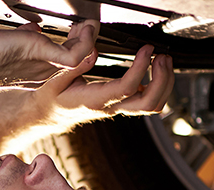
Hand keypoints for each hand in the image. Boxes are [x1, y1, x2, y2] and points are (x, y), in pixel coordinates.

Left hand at [0, 20, 96, 86]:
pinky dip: (85, 42)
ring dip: (88, 40)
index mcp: (29, 72)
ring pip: (79, 61)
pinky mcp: (37, 56)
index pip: (61, 63)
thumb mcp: (2, 44)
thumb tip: (32, 28)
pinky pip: (74, 56)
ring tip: (89, 26)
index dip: (75, 48)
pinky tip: (85, 30)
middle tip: (86, 26)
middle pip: (75, 64)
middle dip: (85, 42)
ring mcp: (39, 68)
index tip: (78, 32)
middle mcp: (37, 74)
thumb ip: (21, 39)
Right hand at [37, 34, 174, 117]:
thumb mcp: (56, 79)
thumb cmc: (52, 98)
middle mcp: (109, 107)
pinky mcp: (120, 105)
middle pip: (148, 103)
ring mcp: (117, 108)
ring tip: (162, 61)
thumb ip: (76, 65)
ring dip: (164, 83)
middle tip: (161, 57)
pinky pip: (146, 102)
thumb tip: (93, 50)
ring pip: (152, 105)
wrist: (49, 114)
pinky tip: (154, 71)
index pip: (126, 88)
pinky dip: (157, 86)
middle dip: (161, 79)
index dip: (140, 68)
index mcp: (94, 100)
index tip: (146, 50)